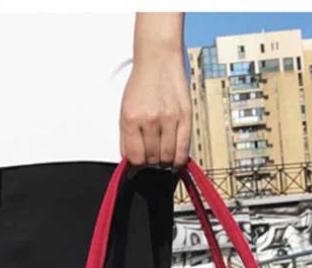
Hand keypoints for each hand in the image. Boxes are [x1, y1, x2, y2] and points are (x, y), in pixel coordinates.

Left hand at [120, 13, 190, 169]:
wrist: (158, 58)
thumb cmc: (141, 85)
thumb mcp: (125, 110)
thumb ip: (127, 138)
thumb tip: (130, 163)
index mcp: (131, 119)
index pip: (134, 157)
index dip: (136, 165)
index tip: (138, 164)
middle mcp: (150, 120)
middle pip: (151, 159)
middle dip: (150, 162)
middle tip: (151, 157)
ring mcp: (169, 119)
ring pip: (167, 157)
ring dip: (163, 161)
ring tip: (161, 155)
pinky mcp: (185, 117)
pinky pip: (183, 150)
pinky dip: (178, 161)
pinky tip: (175, 161)